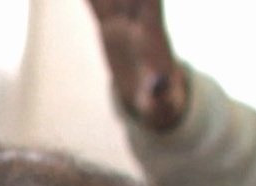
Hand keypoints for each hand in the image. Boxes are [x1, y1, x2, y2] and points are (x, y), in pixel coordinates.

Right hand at [84, 0, 187, 129]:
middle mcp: (137, 19)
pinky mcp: (108, 27)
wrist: (153, 94)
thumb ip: (160, 97)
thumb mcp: (161, 104)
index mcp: (152, 33)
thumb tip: (158, 91)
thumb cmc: (161, 101)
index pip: (149, 3)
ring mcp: (121, 21)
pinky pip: (94, 5)